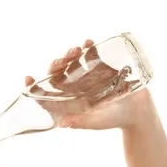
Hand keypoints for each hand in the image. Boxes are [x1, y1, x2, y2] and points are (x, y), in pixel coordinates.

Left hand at [25, 38, 153, 130]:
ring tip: (76, 50)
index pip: (48, 92)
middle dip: (56, 65)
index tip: (28, 78)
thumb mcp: (96, 122)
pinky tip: (88, 42)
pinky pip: (92, 54)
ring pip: (74, 61)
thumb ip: (80, 122)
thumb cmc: (114, 120)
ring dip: (71, 54)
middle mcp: (76, 86)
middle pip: (59, 73)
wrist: (139, 111)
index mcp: (69, 100)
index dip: (36, 86)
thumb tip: (62, 124)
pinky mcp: (103, 66)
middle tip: (60, 61)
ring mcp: (88, 75)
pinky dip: (89, 47)